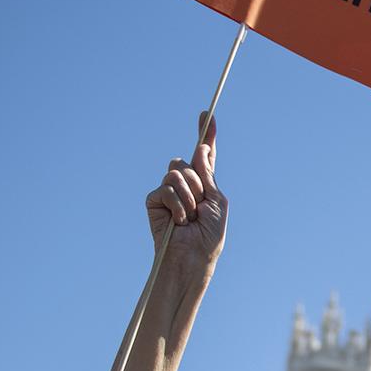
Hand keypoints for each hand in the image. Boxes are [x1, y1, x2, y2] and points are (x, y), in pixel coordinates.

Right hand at [145, 114, 227, 276]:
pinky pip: (164, 187)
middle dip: (197, 183)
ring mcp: (167, 192)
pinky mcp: (153, 201)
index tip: (207, 114)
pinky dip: (176, 204)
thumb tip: (201, 148)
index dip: (207, 135)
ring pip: (175, 172)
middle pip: (186, 162)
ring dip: (188, 196)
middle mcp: (185, 185)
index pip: (204, 156)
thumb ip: (208, 174)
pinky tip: (178, 221)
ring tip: (189, 216)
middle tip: (200, 207)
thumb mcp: (217, 201)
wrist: (193, 256)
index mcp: (204, 184)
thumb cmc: (209, 234)